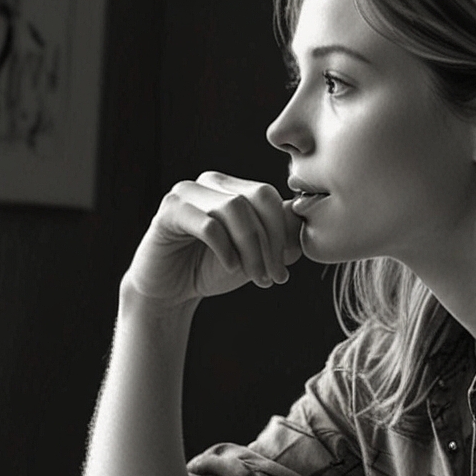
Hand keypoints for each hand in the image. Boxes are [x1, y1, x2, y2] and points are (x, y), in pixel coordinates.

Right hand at [122, 172, 303, 306]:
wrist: (169, 292)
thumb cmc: (211, 270)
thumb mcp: (255, 255)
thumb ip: (281, 237)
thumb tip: (305, 218)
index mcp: (232, 187)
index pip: (269, 195)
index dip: (283, 233)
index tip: (283, 271)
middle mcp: (210, 182)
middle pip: (257, 198)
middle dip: (270, 241)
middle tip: (272, 276)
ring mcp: (186, 193)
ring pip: (234, 209)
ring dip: (251, 249)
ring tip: (255, 277)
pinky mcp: (169, 211)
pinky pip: (208, 224)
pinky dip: (225, 249)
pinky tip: (229, 267)